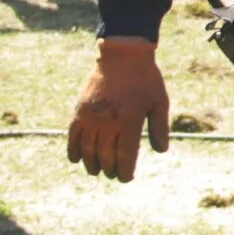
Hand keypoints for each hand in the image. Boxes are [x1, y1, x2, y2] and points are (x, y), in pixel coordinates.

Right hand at [66, 38, 169, 181]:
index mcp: (130, 121)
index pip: (125, 155)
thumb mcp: (159, 102)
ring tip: (96, 171)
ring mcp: (91, 116)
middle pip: (105, 155)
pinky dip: (73, 149)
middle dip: (109, 169)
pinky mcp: (79, 110)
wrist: (123, 56)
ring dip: (91, 163)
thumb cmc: (146, 80)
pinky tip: (76, 159)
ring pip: (87, 148)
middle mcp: (108, 121)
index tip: (126, 178)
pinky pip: (72, 135)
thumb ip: (160, 128)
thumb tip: (161, 151)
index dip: (124, 170)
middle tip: (112, 175)